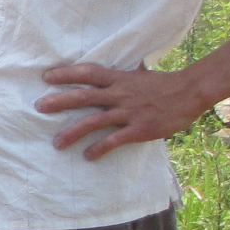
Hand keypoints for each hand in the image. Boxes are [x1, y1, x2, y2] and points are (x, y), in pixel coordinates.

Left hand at [36, 63, 212, 159]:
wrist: (190, 92)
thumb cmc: (162, 85)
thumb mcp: (137, 76)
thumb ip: (118, 79)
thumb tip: (99, 77)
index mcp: (119, 79)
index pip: (88, 72)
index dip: (67, 73)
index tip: (46, 76)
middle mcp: (120, 94)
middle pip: (84, 96)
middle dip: (60, 102)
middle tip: (39, 107)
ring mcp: (129, 112)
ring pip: (95, 121)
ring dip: (73, 133)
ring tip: (57, 144)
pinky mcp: (139, 129)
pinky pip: (114, 140)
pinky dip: (99, 148)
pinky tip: (88, 156)